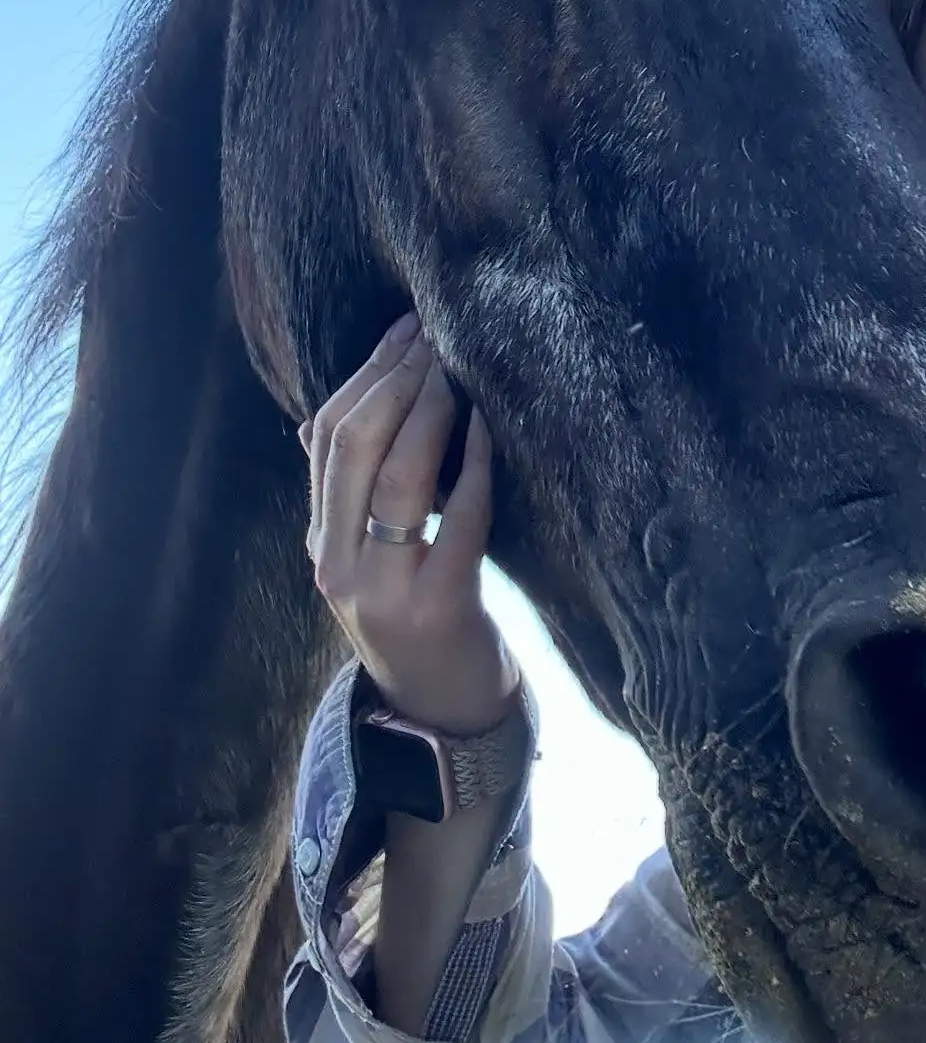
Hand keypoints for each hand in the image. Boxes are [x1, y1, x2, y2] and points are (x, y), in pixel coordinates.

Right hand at [301, 315, 519, 735]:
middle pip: (352, 446)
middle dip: (395, 378)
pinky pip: (459, 520)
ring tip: (456, 367)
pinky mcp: (441, 605)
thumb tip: (346, 406)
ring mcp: (384, 588)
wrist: (440, 713)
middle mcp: (338, 562)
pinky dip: (474, 465)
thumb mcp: (370, 555)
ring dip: (430, 410)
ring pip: (397, 476)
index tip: (405, 329)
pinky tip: (489, 427)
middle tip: (434, 333)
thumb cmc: (416, 615)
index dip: (364, 374)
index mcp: (319, 540)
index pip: (323, 437)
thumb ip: (358, 491)